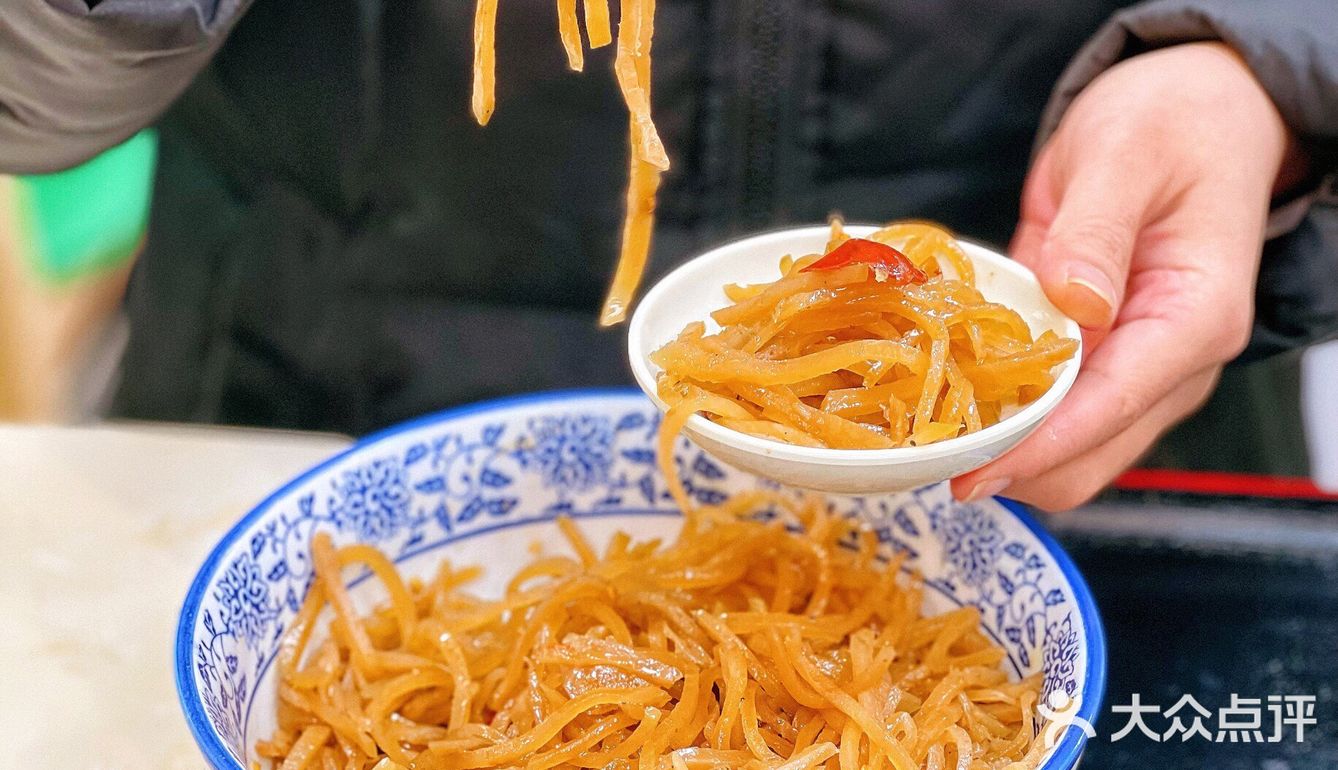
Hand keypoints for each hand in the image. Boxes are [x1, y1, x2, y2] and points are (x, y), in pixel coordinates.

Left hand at [951, 42, 1302, 510]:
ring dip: (1000, 446)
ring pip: (1066, 448)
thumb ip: (1098, 229)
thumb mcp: (1126, 154)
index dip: (1038, 446)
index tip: (971, 471)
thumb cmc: (1171, 124)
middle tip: (923, 450)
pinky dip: (1000, 412)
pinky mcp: (1095, 357)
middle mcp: (1170, 362)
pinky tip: (945, 399)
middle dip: (1012, 462)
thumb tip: (1076, 302)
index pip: (1111, 406)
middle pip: (1089, 453)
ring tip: (924, 428)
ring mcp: (1134, 367)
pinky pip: (1046, 409)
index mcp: (1193, 319)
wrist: (1193, 112)